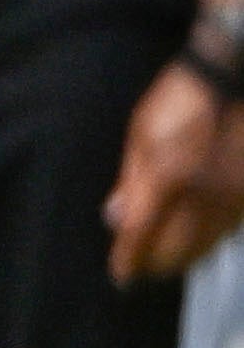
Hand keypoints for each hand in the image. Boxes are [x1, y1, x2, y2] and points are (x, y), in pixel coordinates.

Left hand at [102, 58, 243, 286]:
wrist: (235, 72)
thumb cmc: (182, 97)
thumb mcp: (142, 134)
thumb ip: (130, 181)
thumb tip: (116, 219)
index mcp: (168, 179)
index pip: (142, 234)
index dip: (130, 260)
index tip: (122, 274)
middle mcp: (205, 193)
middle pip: (180, 249)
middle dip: (159, 265)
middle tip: (144, 270)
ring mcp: (236, 193)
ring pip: (212, 242)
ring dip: (188, 256)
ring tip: (170, 261)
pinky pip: (233, 225)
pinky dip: (214, 238)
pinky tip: (203, 239)